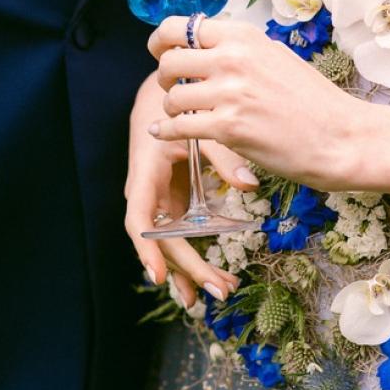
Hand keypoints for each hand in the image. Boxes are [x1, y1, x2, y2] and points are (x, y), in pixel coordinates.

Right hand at [124, 73, 257, 306]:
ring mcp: (159, 203)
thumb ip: (222, 155)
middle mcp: (148, 196)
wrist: (160, 98)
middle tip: (220, 291)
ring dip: (192, 270)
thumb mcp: (197, 127)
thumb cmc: (176, 109)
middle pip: (161, 242)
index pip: (139, 220)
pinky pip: (179, 237)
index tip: (159, 277)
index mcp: (146, 175)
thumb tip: (250, 185)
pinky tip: (211, 279)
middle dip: (188, 269)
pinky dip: (194, 258)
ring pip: (169, 245)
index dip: (147, 249)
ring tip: (221, 291)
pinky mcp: (172, 203)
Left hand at [146, 17, 367, 192]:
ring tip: (184, 115)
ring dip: (172, 109)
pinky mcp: (228, 127)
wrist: (342, 137)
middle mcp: (233, 58)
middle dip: (165, 79)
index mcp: (243, 36)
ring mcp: (230, 93)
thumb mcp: (275, 56)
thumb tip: (203, 42)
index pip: (180, 26)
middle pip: (169, 62)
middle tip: (175, 90)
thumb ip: (238, 49)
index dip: (160, 41)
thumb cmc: (313, 100)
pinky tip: (164, 132)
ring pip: (172, 97)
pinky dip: (166, 131)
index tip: (158, 52)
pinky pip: (178, 126)